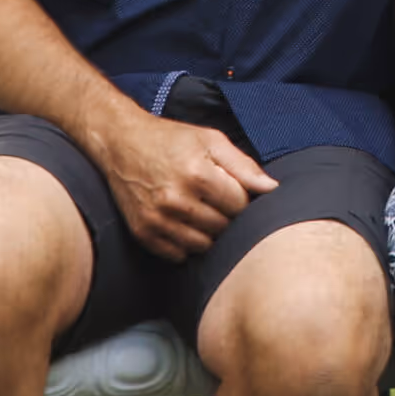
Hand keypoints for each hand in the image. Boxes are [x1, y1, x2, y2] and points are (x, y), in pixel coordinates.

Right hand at [96, 113, 278, 261]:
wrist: (122, 143)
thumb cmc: (172, 139)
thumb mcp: (211, 140)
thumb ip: (244, 165)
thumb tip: (272, 188)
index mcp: (198, 174)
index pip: (239, 205)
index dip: (241, 198)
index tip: (233, 189)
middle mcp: (176, 200)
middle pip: (222, 228)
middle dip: (226, 215)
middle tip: (216, 199)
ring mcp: (157, 220)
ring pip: (203, 246)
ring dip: (208, 232)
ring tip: (201, 210)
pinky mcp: (143, 234)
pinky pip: (179, 255)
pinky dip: (186, 244)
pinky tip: (183, 222)